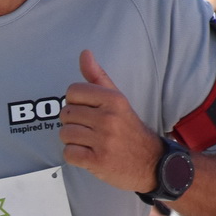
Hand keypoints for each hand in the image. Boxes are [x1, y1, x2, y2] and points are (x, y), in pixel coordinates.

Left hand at [58, 50, 162, 192]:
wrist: (150, 162)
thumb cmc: (128, 129)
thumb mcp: (117, 100)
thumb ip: (98, 77)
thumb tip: (84, 53)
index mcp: (113, 100)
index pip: (72, 91)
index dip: (75, 102)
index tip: (87, 111)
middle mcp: (109, 118)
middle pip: (66, 114)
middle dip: (73, 122)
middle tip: (89, 129)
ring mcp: (104, 141)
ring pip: (65, 134)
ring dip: (72, 140)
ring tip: (89, 142)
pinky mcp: (98, 161)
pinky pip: (68, 154)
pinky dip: (74, 156)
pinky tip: (88, 154)